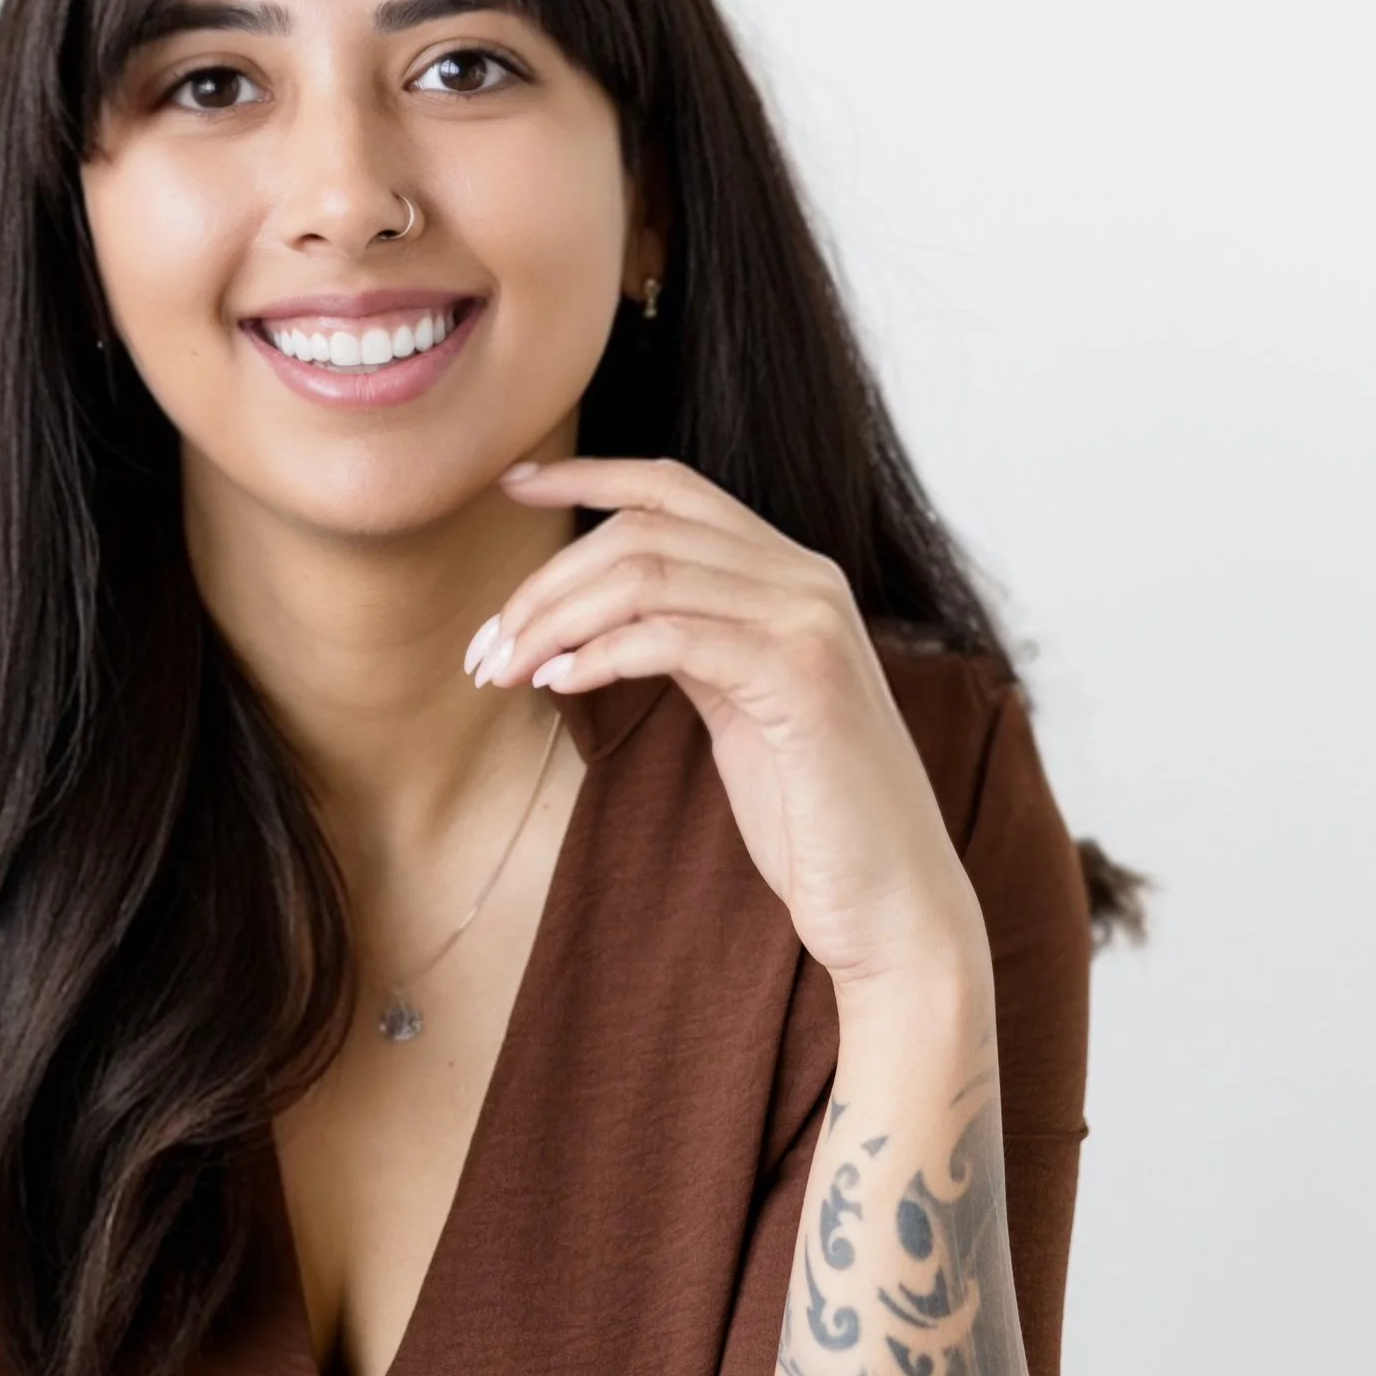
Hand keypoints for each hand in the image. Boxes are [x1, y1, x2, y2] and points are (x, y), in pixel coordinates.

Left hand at [471, 456, 981, 994]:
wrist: (891, 900)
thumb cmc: (810, 812)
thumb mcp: (740, 703)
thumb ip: (693, 642)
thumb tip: (603, 617)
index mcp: (792, 576)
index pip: (674, 488)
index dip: (586, 475)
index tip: (509, 486)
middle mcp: (807, 581)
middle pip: (641, 532)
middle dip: (544, 583)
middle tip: (484, 648)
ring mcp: (810, 625)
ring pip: (647, 576)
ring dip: (553, 620)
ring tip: (502, 670)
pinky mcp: (801, 682)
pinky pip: (672, 638)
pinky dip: (599, 654)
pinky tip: (556, 685)